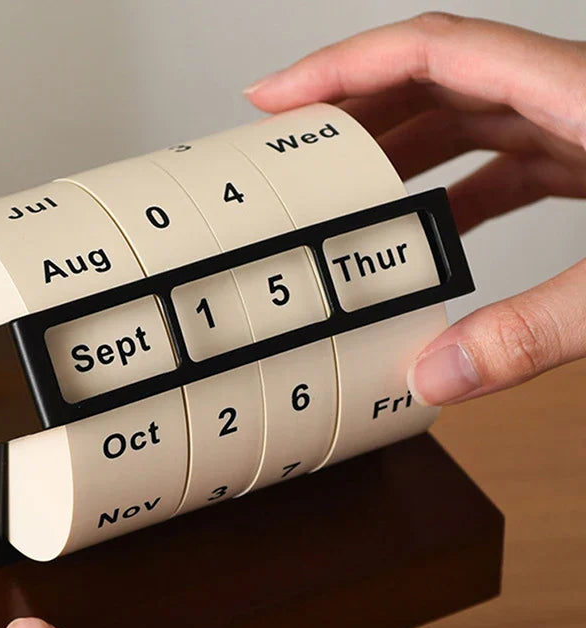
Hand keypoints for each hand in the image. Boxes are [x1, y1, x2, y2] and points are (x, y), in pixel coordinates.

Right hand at [245, 13, 585, 405]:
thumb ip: (534, 330)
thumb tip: (438, 373)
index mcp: (578, 92)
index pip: (431, 51)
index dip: (342, 67)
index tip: (275, 97)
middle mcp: (572, 98)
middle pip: (435, 85)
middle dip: (354, 119)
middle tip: (292, 160)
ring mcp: (584, 125)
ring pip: (467, 120)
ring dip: (402, 157)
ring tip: (346, 200)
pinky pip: (506, 161)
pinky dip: (459, 191)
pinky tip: (434, 232)